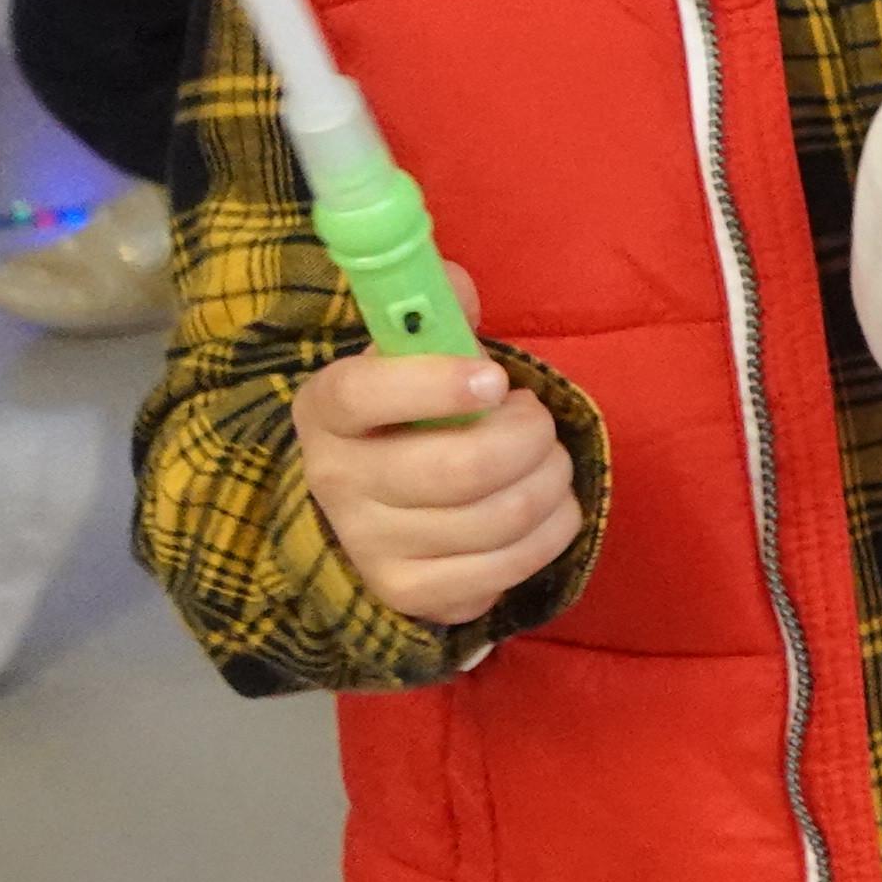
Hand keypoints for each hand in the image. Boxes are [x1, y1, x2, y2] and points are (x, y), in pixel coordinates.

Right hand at [295, 304, 581, 627]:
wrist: (372, 506)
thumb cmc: (407, 413)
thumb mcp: (408, 354)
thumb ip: (436, 309)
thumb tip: (455, 286)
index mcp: (328, 408)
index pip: (364, 394)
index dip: (434, 384)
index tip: (494, 378)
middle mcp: (338, 483)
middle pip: (458, 470)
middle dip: (528, 436)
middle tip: (536, 420)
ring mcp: (373, 547)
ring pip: (499, 518)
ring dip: (550, 479)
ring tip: (546, 458)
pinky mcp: (416, 595)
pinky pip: (512, 565)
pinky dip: (553, 528)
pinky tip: (545, 505)